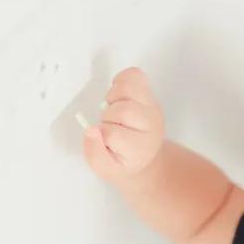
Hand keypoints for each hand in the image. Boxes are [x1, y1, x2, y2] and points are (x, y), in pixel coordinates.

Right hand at [81, 67, 164, 181]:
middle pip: (124, 110)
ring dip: (112, 97)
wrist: (143, 155)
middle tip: (107, 124)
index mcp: (141, 148)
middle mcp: (151, 125)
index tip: (104, 139)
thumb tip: (91, 130)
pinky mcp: (148, 93)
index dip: (103, 134)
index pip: (115, 134)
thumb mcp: (105, 169)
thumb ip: (95, 154)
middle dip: (107, 116)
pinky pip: (134, 75)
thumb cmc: (121, 162)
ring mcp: (151, 106)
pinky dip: (120, 81)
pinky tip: (116, 96)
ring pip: (129, 88)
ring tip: (110, 108)